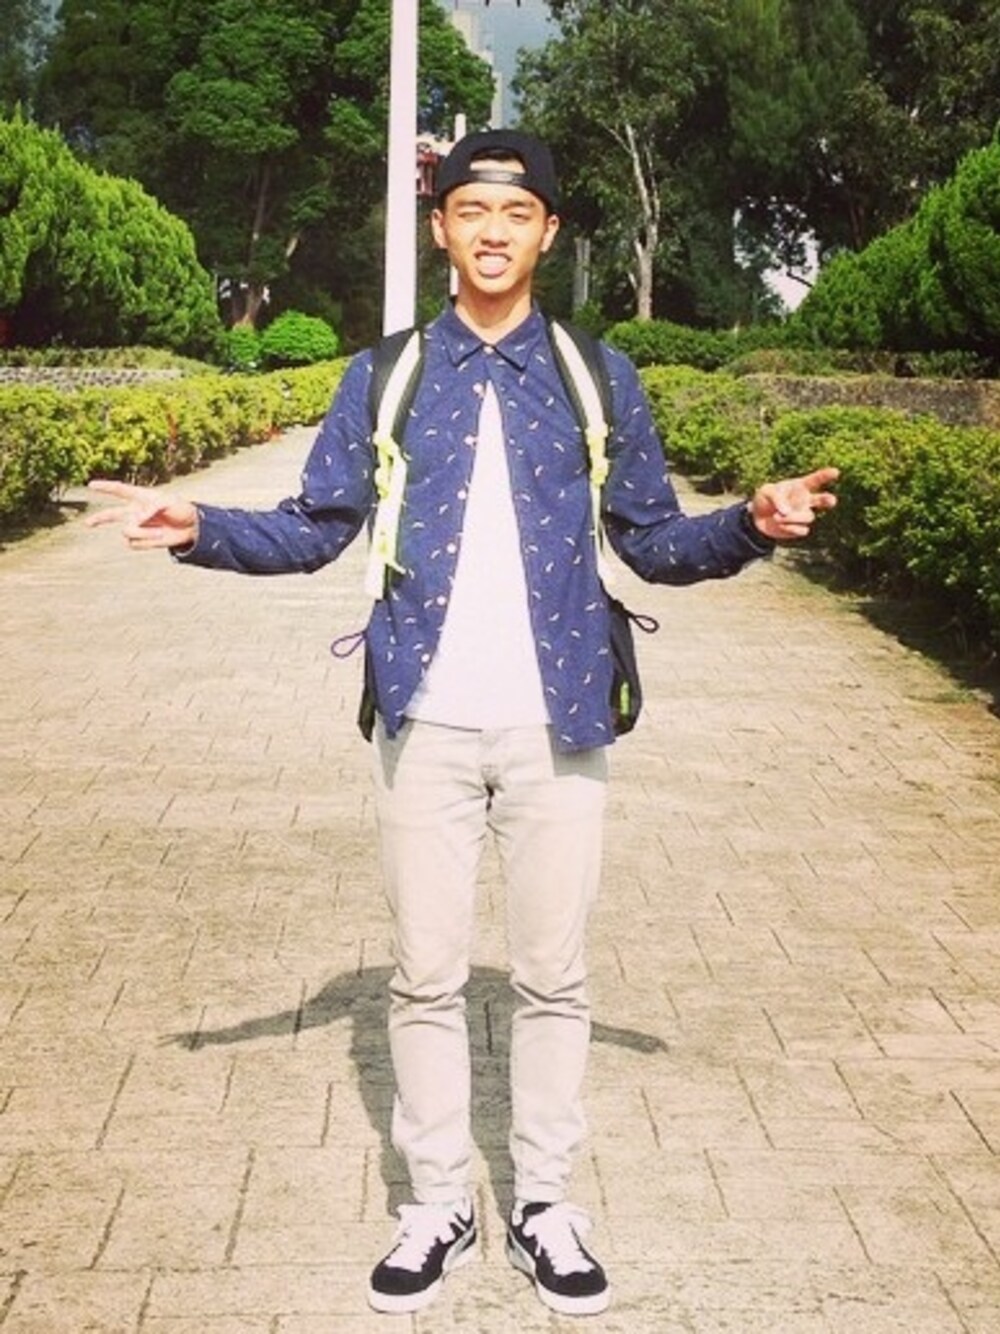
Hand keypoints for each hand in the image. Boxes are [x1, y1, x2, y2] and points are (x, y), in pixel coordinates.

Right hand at [84, 479, 198, 549]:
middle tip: (87, 523)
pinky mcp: (142, 540)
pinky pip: (134, 543)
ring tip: (159, 531)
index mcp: (140, 497)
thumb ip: (150, 509)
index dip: (105, 487)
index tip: (91, 485)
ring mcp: (138, 527)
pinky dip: (147, 541)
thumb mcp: (167, 503)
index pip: (119, 491)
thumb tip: (134, 522)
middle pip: (111, 515)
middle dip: (99, 519)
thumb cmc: (180, 509)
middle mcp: (135, 512)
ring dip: (143, 533)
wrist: (191, 527)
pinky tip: (158, 537)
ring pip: (127, 532)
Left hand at [748, 466, 839, 541]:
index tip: (835, 472)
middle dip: (828, 500)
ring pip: (808, 517)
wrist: (757, 519)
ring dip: (792, 518)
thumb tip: (787, 512)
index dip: (825, 476)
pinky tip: (781, 525)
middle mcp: (805, 500)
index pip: (815, 480)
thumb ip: (777, 498)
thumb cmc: (764, 500)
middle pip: (822, 500)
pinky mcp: (800, 528)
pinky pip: (802, 530)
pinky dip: (790, 528)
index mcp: (799, 487)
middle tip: (832, 500)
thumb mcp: (766, 492)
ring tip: (776, 517)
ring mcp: (804, 514)